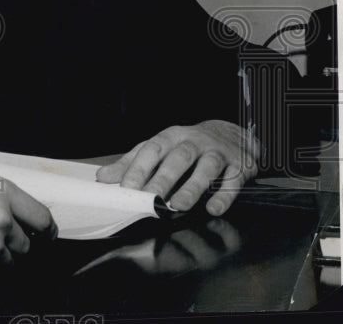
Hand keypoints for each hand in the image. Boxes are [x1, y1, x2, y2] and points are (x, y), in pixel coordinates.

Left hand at [95, 120, 258, 214]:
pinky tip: (214, 208)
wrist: (232, 134)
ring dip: (192, 187)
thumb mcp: (159, 148)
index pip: (152, 150)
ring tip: (179, 205)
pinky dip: (224, 195)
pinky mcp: (239, 166)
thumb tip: (103, 177)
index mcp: (171, 137)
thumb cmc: (188, 145)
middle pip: (178, 158)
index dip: (139, 168)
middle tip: (151, 199)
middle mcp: (194, 142)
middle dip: (164, 179)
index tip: (127, 188)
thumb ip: (132, 163)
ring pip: (206, 168)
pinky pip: (233, 181)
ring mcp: (218, 153)